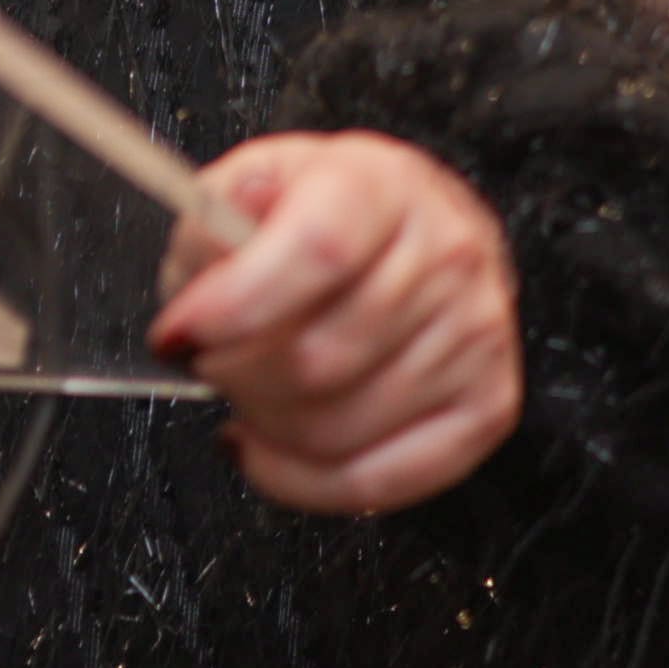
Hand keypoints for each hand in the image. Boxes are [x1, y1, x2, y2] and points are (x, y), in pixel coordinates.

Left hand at [150, 131, 522, 514]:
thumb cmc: (321, 213)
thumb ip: (216, 219)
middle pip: (322, 357)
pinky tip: (269, 450)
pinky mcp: (487, 406)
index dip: (239, 305)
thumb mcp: (247, 185)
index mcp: (381, 186)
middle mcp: (446, 254)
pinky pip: (381, 480)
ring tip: (245, 394)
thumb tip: (220, 249)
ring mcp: (476, 335)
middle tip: (208, 361)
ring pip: (341, 428)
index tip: (181, 332)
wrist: (407, 226)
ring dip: (266, 426)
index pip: (319, 252)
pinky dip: (305, 482)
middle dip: (235, 375)